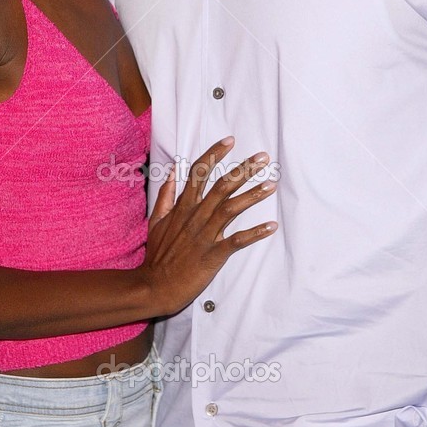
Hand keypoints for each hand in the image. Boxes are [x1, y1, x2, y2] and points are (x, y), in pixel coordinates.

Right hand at [144, 137, 276, 314]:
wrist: (155, 286)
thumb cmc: (158, 255)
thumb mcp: (156, 221)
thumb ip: (166, 196)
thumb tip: (172, 173)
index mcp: (183, 207)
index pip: (199, 172)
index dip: (214, 154)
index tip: (229, 141)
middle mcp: (196, 216)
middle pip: (222, 185)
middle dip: (243, 169)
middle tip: (262, 157)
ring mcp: (205, 235)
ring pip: (231, 209)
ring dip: (253, 195)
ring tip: (271, 184)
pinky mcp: (213, 255)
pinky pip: (237, 241)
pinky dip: (254, 233)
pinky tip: (271, 226)